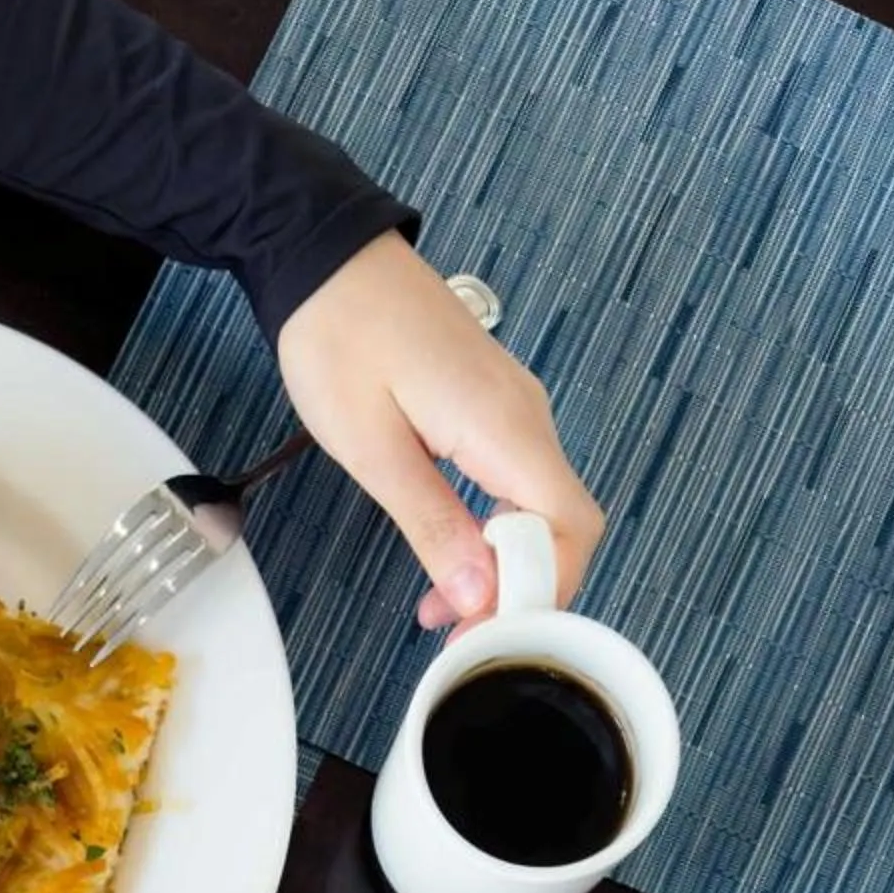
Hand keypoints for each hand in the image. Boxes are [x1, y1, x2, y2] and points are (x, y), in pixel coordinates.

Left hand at [276, 231, 603, 625]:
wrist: (324, 256)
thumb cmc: (338, 338)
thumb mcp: (373, 448)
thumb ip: (433, 523)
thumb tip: (479, 592)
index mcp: (504, 426)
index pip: (568, 530)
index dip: (539, 593)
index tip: (487, 636)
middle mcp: (525, 417)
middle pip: (564, 526)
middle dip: (521, 590)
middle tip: (460, 634)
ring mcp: (513, 410)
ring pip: (539, 510)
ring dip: (502, 566)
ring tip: (441, 608)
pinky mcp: (492, 408)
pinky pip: (515, 484)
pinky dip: (492, 531)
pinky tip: (449, 557)